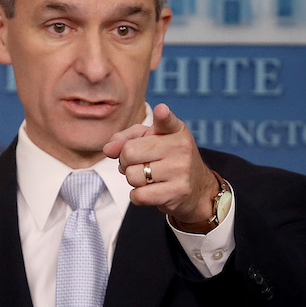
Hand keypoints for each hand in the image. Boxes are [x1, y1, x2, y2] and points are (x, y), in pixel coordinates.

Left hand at [103, 103, 219, 231]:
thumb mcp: (151, 141)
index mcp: (175, 130)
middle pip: (129, 152)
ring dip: (132, 179)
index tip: (161, 111)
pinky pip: (138, 195)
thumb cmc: (168, 159)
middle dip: (125, 160)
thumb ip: (127, 138)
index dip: (162, 115)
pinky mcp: (176, 192)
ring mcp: (180, 170)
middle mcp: (180, 147)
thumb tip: (108, 149)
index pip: (166, 120)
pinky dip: (136, 195)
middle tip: (139, 163)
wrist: (197, 187)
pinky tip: (149, 190)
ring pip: (132, 175)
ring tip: (147, 177)